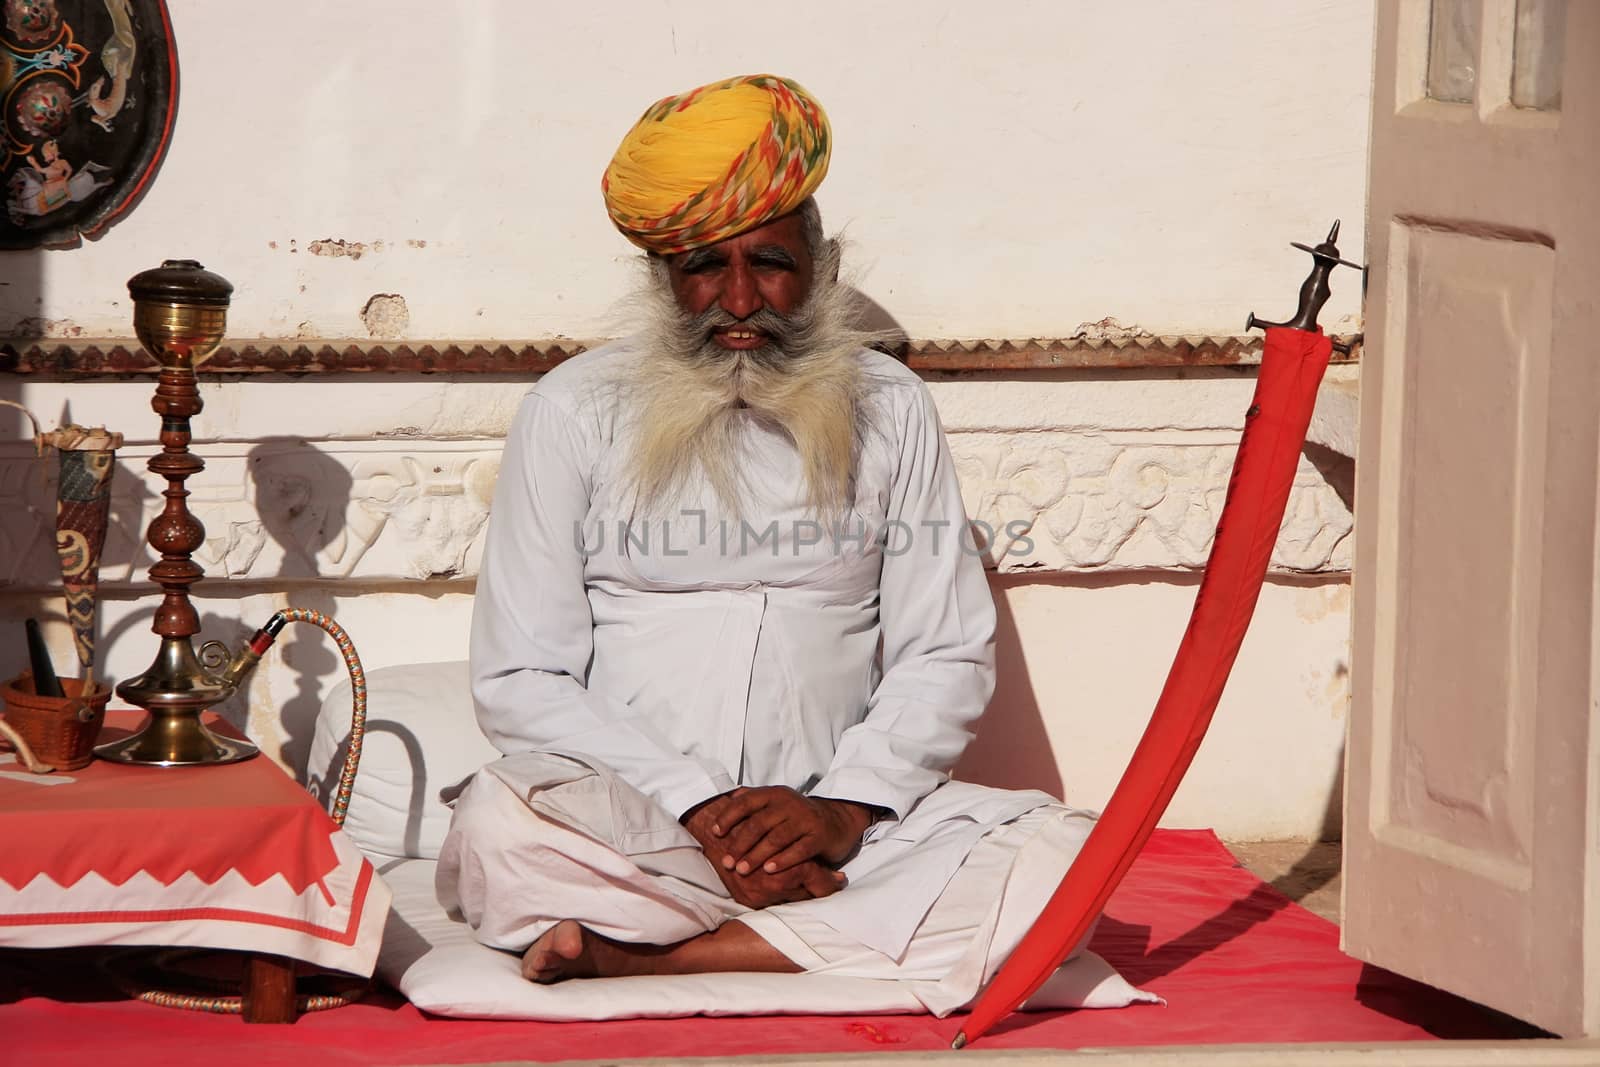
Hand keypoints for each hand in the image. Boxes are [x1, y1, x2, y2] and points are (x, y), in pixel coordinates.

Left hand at [698, 786, 875, 874]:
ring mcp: (805, 818)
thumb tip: (725, 799)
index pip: (746, 802)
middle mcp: (789, 803)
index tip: (715, 833)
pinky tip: (769, 870)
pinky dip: (783, 860)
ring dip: (757, 855)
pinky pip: (799, 849)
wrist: (836, 820)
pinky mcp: (819, 835)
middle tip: (727, 862)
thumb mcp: (775, 802)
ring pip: (776, 838)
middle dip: (740, 845)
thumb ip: (752, 799)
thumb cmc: (796, 815)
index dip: (728, 817)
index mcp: (774, 794)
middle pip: (758, 824)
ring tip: (742, 870)